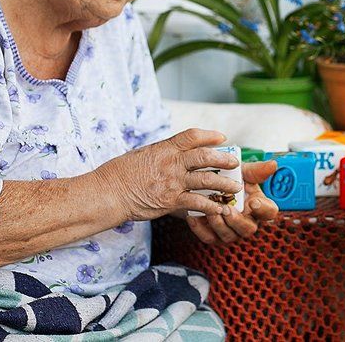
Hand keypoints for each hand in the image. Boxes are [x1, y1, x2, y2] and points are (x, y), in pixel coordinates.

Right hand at [95, 128, 242, 220]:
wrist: (109, 192)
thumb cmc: (121, 173)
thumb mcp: (143, 153)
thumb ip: (162, 152)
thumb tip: (173, 151)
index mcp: (164, 148)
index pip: (192, 136)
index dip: (210, 135)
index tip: (222, 137)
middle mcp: (171, 162)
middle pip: (205, 156)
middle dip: (224, 159)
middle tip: (235, 163)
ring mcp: (173, 182)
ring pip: (206, 180)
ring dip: (224, 184)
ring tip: (235, 188)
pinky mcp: (171, 201)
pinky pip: (197, 203)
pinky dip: (211, 206)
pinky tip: (220, 209)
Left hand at [186, 160, 278, 244]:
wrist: (209, 184)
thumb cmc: (231, 180)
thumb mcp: (243, 172)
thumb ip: (256, 169)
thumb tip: (273, 164)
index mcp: (258, 206)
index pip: (269, 212)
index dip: (263, 209)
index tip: (253, 201)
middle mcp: (247, 222)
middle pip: (248, 229)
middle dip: (237, 220)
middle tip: (227, 208)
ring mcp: (231, 231)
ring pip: (228, 235)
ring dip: (218, 224)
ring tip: (210, 210)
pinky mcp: (214, 235)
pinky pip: (208, 237)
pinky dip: (200, 228)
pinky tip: (193, 216)